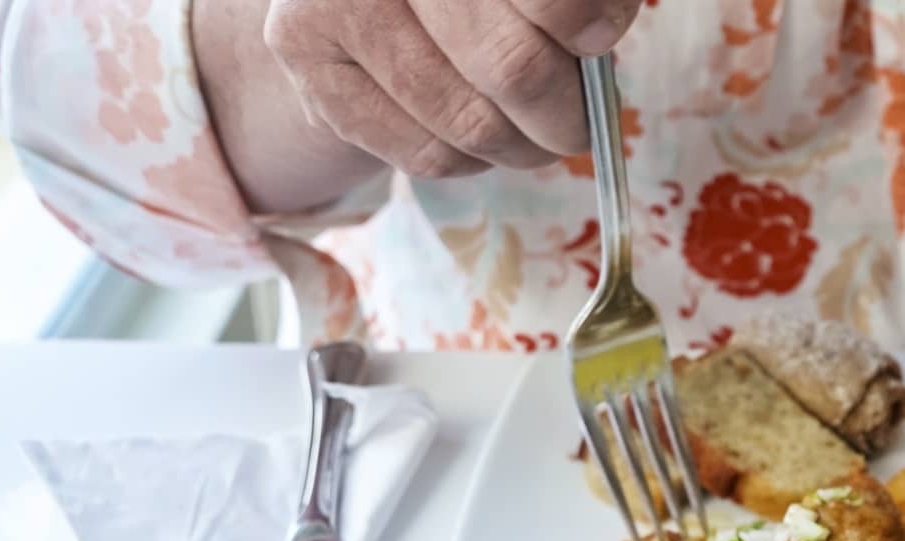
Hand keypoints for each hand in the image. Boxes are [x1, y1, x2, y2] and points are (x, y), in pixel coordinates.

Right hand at [262, 0, 639, 176]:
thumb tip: (598, 30)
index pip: (544, 1)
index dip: (580, 23)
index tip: (597, 42)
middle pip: (514, 68)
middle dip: (564, 114)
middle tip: (575, 123)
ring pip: (472, 123)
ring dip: (523, 147)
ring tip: (533, 136)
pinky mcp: (306, 57)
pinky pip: (426, 152)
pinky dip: (471, 160)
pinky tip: (473, 135)